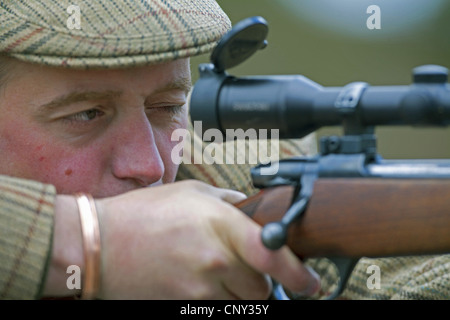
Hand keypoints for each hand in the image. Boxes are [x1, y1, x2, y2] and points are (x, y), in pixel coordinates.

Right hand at [96, 180, 319, 298]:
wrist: (99, 244)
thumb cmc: (143, 214)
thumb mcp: (191, 192)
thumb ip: (228, 201)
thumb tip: (254, 209)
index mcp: (220, 225)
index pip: (272, 253)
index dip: (298, 272)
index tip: (310, 281)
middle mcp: (215, 261)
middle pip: (262, 287)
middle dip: (259, 280)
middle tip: (242, 266)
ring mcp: (198, 290)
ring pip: (241, 304)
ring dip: (238, 293)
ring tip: (216, 274)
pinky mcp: (184, 308)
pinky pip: (215, 310)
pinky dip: (216, 300)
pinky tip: (198, 282)